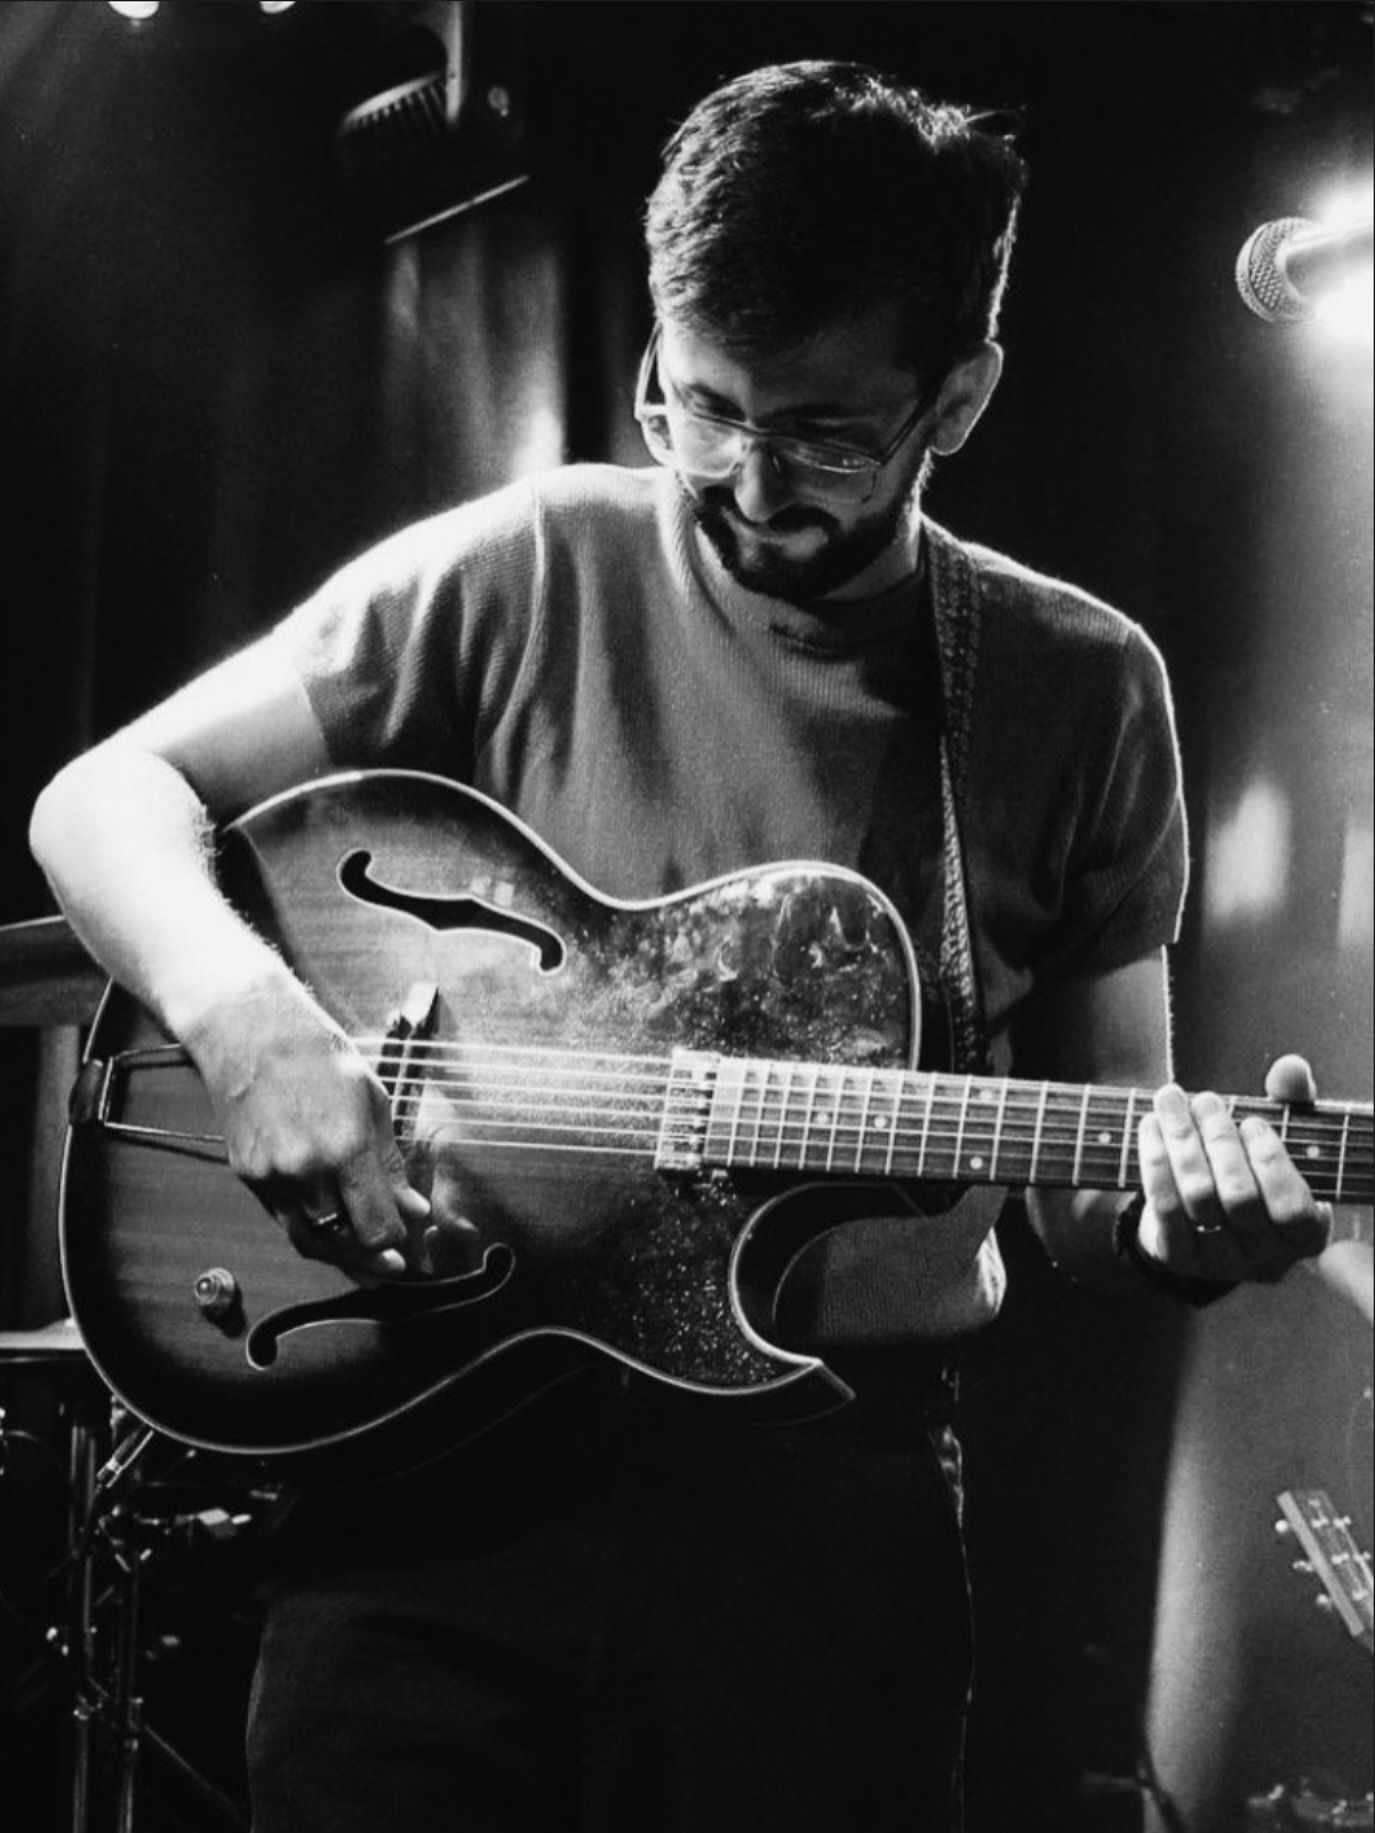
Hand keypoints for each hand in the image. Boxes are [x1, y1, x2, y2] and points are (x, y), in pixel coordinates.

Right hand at [181, 967, 428, 1278]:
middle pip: (343, 1244)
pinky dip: (310, 1230)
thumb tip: (414, 1210)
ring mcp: (271, 1177)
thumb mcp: (373, 1100)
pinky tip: (330, 1226)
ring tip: (363, 1257)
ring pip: (308, 1242)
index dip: (395, 1241)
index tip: (407, 1239)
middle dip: (371, 1257)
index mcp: (346, 1147)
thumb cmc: (318, 1057)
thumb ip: (392, 1164)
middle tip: (392, 1263)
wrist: (251, 1032)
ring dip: (339, 1255)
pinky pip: (284, 1220)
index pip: (376, 1227)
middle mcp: (306, 1170)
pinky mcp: (248, 1177)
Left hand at [1136, 1053, 1332, 1285]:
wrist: (1205, 1218)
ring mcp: (1220, 1263)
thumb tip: (1290, 1068)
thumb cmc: (1252, 1167)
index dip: (1270, 1160)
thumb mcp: (1279, 1136)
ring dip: (1182, 1141)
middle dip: (1219, 1140)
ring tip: (1171, 1100)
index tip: (1252, 1121)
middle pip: (1238, 1197)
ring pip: (1197, 1198)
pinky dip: (1154, 1160)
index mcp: (1304, 1235)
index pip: (1290, 1206)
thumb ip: (1292, 1101)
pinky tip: (1150, 1126)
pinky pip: (1163, 1205)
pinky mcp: (1177, 1258)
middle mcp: (1265, 1260)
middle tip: (1204, 1100)